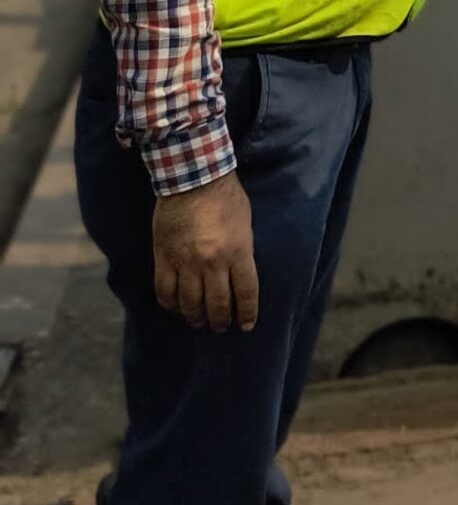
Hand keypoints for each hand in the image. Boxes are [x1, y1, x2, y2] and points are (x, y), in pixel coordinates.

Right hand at [152, 172, 258, 331]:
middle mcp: (213, 262)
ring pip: (190, 304)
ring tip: (198, 321)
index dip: (246, 314)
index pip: (245, 294)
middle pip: (217, 305)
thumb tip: (240, 276)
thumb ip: (243, 252)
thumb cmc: (226, 197)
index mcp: (238, 251)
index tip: (245, 325)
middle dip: (220, 321)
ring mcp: (186, 262)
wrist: (193, 178)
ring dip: (195, 317)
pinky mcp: (164, 258)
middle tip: (220, 327)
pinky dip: (170, 305)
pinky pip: (165, 292)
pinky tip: (176, 308)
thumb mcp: (245, 224)